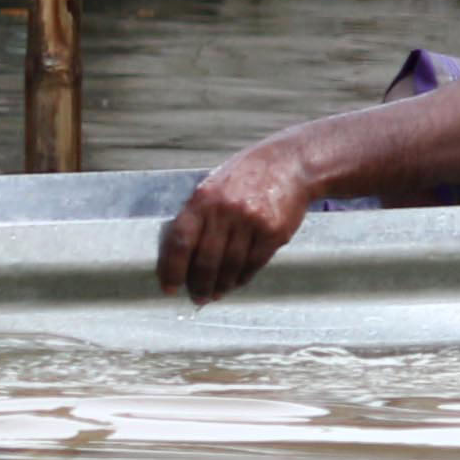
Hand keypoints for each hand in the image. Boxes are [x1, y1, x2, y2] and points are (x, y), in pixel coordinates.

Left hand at [156, 137, 318, 304]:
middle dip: (198, 284)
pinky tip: (236, 282)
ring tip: (215, 294)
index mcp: (203, 198)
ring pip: (230, 267)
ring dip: (221, 286)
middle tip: (197, 296)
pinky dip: (242, 278)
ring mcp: (251, 222)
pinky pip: (253, 264)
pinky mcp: (274, 233)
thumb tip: (181, 254)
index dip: (172, 269)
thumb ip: (198, 214)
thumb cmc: (247, 174)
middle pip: (206, 261)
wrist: (291, 163)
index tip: (169, 287)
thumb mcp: (214, 184)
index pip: (180, 241)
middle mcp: (226, 211)